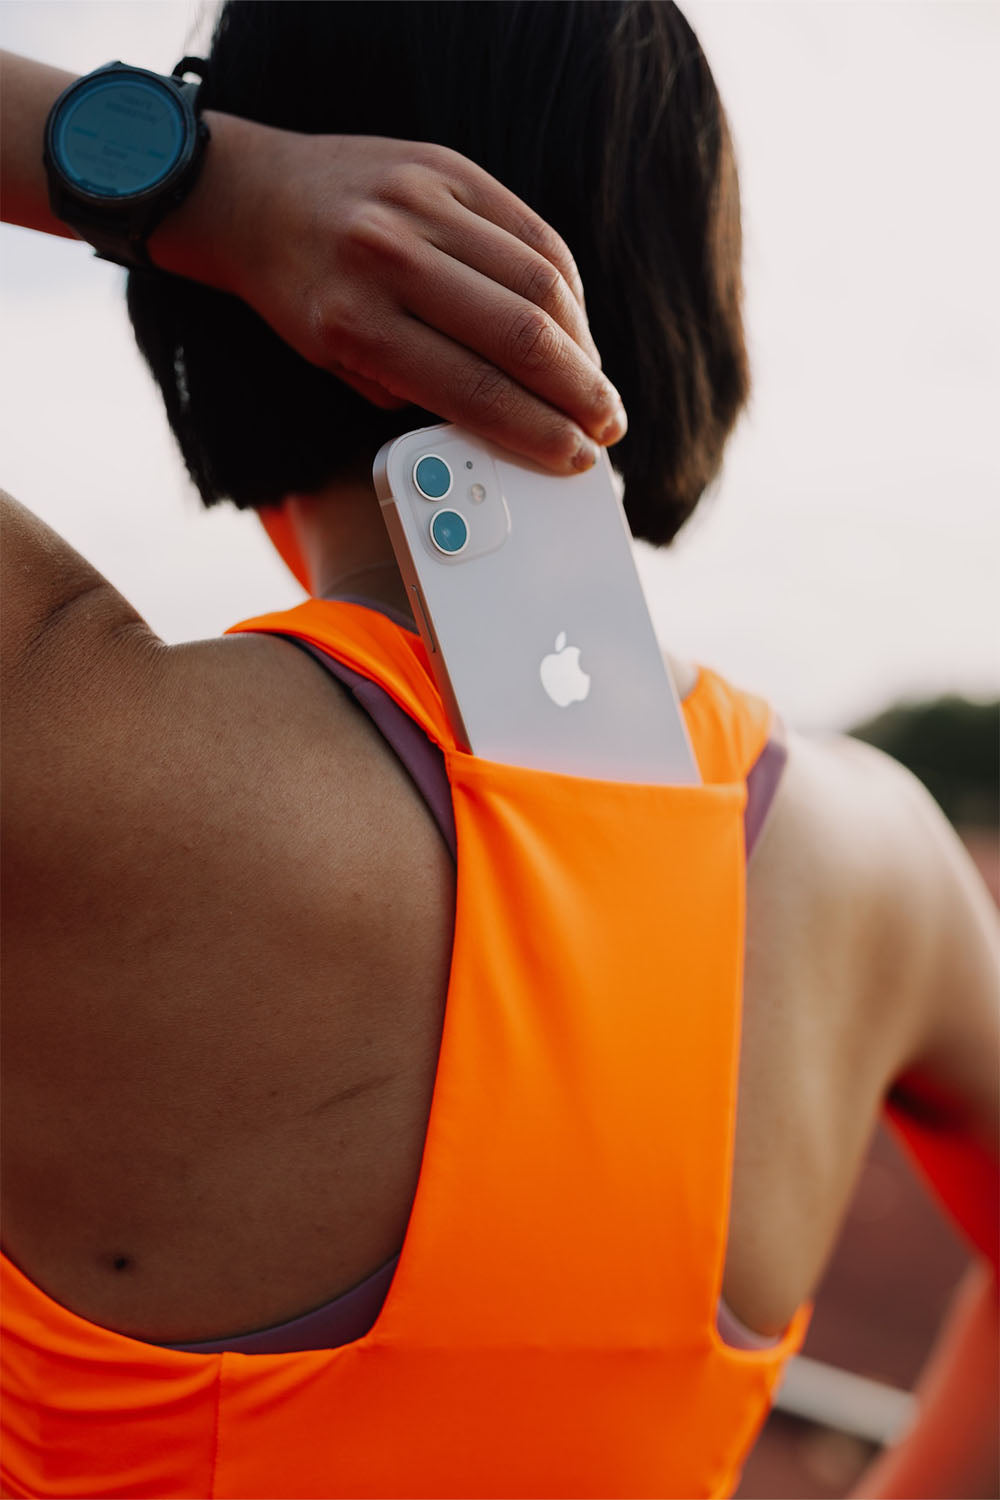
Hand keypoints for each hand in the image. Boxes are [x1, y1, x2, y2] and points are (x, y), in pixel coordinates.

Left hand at [151, 115, 625, 473]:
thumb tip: (518, 423)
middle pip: (520, 334)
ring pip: (539, 280)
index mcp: (354, 323)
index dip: (538, 432)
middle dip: (578, 391)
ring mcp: (420, 204)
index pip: (474, 389)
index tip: (575, 458)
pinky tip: (574, 326)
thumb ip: (421, 392)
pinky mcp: (447, 169)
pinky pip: (531, 232)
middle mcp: (388, 258)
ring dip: (583, 343)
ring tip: (596, 383)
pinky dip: (565, 288)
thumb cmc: (305, 296)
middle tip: (607, 426)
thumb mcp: (342, 364)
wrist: (256, 198)